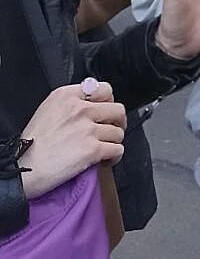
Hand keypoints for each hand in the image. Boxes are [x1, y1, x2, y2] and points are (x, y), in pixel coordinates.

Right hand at [19, 81, 125, 200]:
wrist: (22, 170)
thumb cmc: (30, 145)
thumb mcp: (47, 110)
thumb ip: (71, 103)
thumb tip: (92, 105)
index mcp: (67, 96)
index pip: (104, 89)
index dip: (108, 102)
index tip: (105, 111)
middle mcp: (80, 109)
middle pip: (117, 109)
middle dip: (116, 121)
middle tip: (111, 129)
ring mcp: (87, 129)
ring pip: (118, 131)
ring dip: (114, 141)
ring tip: (104, 147)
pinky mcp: (92, 149)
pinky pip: (117, 149)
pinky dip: (115, 156)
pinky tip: (106, 159)